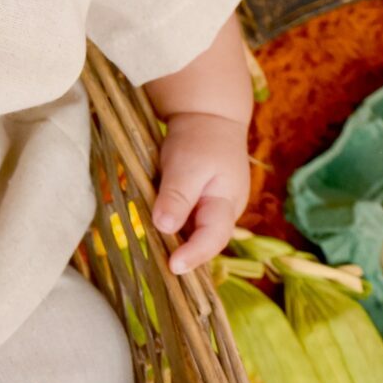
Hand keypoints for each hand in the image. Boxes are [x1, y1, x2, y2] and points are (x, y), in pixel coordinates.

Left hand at [151, 111, 250, 274]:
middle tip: (160, 266)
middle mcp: (224, 211)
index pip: (213, 238)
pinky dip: (173, 227)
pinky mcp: (200, 202)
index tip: (173, 266)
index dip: (194, 255)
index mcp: (227, 203)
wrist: (208, 116)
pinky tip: (156, 231)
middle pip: (205, 241)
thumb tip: (165, 227)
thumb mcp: (186, 165)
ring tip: (155, 253)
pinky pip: (187, 222)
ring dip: (177, 243)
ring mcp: (213, 208)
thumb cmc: (200, 139)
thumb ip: (177, 196)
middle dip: (185, 254)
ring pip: (194, 233)